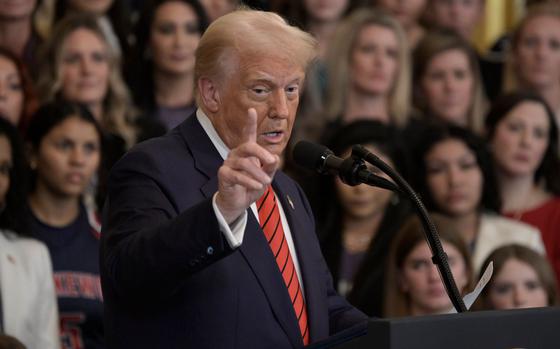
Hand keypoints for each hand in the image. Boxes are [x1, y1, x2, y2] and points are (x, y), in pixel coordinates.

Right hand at [216, 108, 278, 223]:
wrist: (238, 203)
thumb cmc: (251, 187)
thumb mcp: (265, 177)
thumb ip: (270, 167)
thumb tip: (275, 158)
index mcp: (246, 152)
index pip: (248, 134)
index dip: (250, 122)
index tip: (251, 109)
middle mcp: (236, 154)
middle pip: (248, 146)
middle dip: (261, 153)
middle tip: (272, 161)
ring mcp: (228, 163)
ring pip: (244, 163)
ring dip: (258, 173)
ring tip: (266, 181)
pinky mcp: (224, 174)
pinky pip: (237, 175)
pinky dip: (249, 181)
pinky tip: (257, 185)